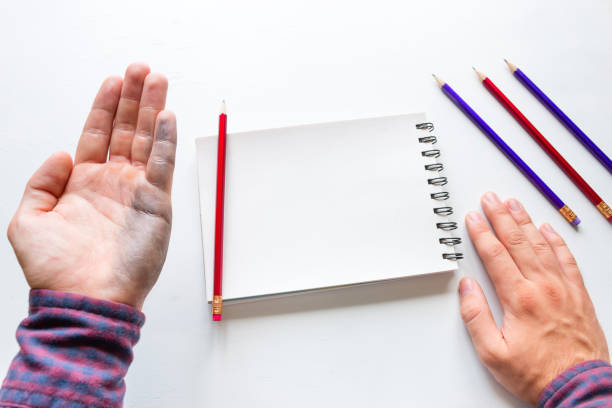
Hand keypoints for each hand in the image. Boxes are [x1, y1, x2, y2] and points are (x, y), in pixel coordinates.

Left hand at [7, 63, 176, 309]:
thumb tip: (61, 153)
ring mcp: (137, 192)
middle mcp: (113, 183)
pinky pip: (163, 165)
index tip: (113, 81)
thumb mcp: (27, 221)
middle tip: (141, 71)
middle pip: (125, 130)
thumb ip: (41, 183)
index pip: (96, 134)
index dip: (104, 106)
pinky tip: (167, 117)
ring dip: (153, 111)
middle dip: (133, 99)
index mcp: (83, 184)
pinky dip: (165, 141)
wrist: (86, 299)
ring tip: (157, 82)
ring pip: (147, 141)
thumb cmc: (56, 269)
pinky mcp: (157, 204)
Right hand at [459, 192, 608, 403]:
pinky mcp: (578, 294)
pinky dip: (556, 241)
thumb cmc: (536, 373)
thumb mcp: (493, 353)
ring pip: (541, 245)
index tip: (473, 218)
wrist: (579, 387)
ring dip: (525, 221)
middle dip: (501, 217)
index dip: (481, 233)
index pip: (495, 255)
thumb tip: (467, 288)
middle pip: (517, 242)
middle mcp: (543, 287)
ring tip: (513, 204)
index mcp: (520, 299)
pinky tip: (547, 229)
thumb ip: (476, 317)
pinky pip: (566, 259)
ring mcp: (564, 288)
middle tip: (490, 199)